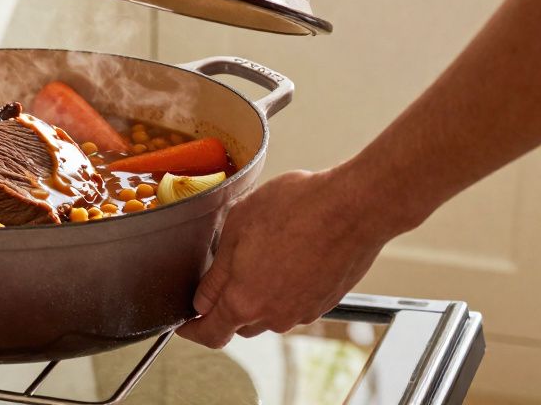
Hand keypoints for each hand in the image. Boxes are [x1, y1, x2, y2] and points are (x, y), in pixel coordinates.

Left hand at [178, 167, 395, 346]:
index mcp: (244, 301)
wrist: (354, 206)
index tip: (186, 324)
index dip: (192, 330)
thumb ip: (216, 272)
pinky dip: (285, 288)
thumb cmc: (297, 208)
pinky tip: (290, 254)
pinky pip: (293, 303)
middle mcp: (274, 315)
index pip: (211, 333)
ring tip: (265, 252)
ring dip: (259, 294)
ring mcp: (303, 312)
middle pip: (239, 323)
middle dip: (227, 305)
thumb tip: (204, 298)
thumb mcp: (236, 228)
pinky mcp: (325, 303)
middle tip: (227, 270)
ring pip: (268, 313)